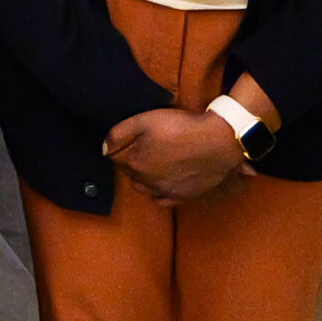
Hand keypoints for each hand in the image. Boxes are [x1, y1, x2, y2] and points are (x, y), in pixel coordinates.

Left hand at [103, 107, 249, 206]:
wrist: (217, 141)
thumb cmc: (180, 128)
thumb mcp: (144, 120)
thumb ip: (118, 134)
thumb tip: (104, 149)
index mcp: (135, 163)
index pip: (114, 157)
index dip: (119, 145)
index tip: (129, 137)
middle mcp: (147, 182)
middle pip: (128, 172)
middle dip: (130, 160)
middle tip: (143, 146)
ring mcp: (165, 192)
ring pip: (143, 187)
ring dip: (142, 176)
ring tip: (153, 161)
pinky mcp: (182, 196)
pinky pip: (161, 200)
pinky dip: (158, 191)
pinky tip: (164, 179)